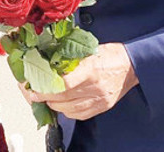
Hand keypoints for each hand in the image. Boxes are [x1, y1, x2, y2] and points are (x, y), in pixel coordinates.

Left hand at [22, 43, 138, 120]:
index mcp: (90, 69)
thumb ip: (68, 57)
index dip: (43, 87)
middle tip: (31, 90)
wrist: (132, 66)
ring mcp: (98, 100)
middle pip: (61, 98)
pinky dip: (65, 110)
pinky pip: (77, 115)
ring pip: (66, 109)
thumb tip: (44, 60)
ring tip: (44, 95)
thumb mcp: (88, 49)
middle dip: (42, 96)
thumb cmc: (110, 55)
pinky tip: (61, 102)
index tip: (31, 86)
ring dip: (52, 103)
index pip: (62, 84)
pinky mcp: (101, 108)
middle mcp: (95, 88)